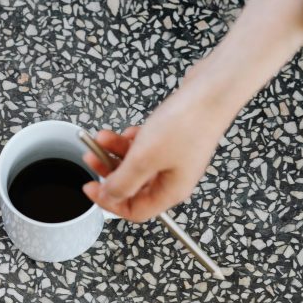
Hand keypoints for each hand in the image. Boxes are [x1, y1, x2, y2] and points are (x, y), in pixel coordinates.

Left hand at [81, 70, 228, 221]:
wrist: (212, 91)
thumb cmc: (185, 125)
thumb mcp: (144, 159)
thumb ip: (123, 182)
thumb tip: (109, 196)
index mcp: (171, 191)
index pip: (136, 210)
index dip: (110, 202)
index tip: (90, 187)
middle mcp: (174, 177)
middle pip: (134, 185)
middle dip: (110, 171)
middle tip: (92, 157)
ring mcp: (175, 157)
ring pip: (138, 163)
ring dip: (116, 151)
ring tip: (102, 137)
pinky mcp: (175, 138)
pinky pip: (146, 146)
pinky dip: (133, 140)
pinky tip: (128, 130)